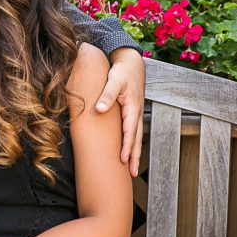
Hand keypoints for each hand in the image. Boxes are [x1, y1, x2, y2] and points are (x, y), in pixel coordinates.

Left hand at [97, 48, 145, 175]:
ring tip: (131, 170)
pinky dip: (132, 144)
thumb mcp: (114, 80)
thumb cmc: (122, 71)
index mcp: (133, 107)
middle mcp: (137, 113)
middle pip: (136, 139)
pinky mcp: (133, 113)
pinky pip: (134, 132)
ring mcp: (136, 114)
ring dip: (134, 153)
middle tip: (131, 174)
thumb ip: (107, 94)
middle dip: (134, 157)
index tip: (123, 160)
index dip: (127, 146)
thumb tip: (99, 109)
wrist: (131, 62)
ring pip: (136, 137)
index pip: (130, 131)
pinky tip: (128, 153)